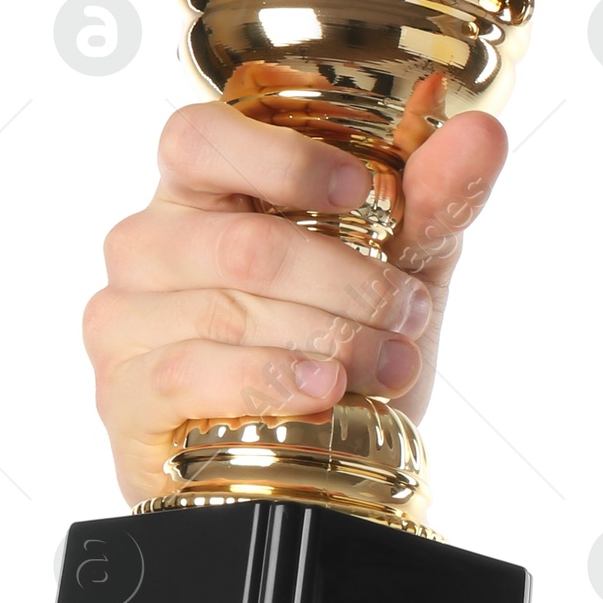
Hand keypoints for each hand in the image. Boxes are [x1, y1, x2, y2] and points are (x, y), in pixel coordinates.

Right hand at [84, 102, 506, 504]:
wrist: (323, 470)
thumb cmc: (340, 345)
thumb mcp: (401, 267)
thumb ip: (434, 199)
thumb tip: (482, 133)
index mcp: (201, 191)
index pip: (199, 137)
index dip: (279, 158)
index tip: (361, 190)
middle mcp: (147, 244)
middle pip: (244, 243)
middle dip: (348, 282)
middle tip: (407, 313)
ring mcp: (123, 318)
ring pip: (228, 310)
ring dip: (330, 339)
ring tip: (390, 365)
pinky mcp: (120, 393)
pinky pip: (191, 373)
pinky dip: (270, 381)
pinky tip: (321, 392)